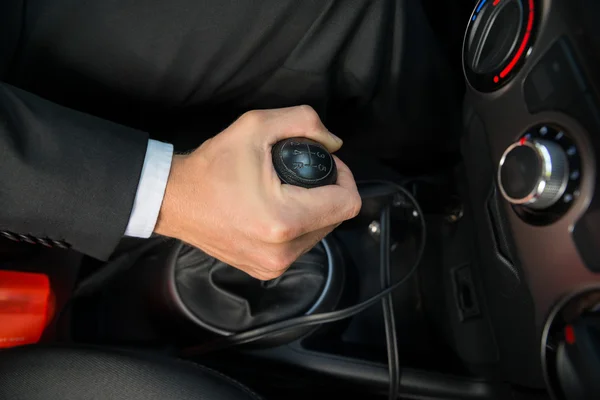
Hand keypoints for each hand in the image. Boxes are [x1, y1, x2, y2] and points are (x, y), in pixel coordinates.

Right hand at [155, 106, 361, 279]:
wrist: (175, 201)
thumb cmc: (211, 167)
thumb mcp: (256, 126)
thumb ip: (304, 122)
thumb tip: (334, 142)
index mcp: (284, 220)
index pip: (347, 203)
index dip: (344, 177)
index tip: (326, 163)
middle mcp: (283, 251)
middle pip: (336, 218)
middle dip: (328, 192)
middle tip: (303, 173)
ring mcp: (274, 265)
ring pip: (320, 233)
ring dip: (315, 209)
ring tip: (288, 190)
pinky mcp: (266, 270)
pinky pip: (300, 245)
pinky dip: (298, 225)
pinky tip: (278, 209)